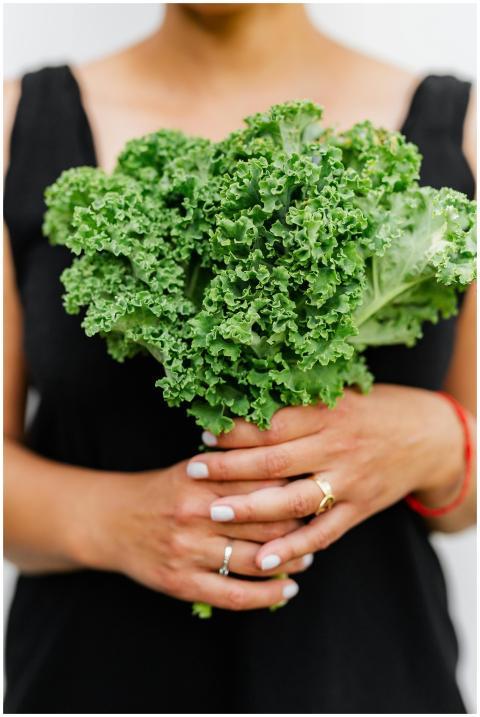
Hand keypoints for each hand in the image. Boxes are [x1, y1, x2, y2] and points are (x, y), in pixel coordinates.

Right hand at [75, 460, 306, 610]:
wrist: (111, 520)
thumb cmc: (161, 491)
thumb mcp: (192, 468)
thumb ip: (233, 468)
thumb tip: (286, 471)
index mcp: (201, 478)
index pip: (262, 483)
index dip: (293, 489)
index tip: (312, 492)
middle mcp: (195, 514)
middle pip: (264, 523)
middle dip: (298, 528)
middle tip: (317, 529)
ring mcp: (187, 550)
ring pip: (254, 561)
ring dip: (289, 563)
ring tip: (306, 559)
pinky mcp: (181, 582)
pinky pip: (234, 595)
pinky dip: (266, 596)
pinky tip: (286, 591)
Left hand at [188, 386, 463, 570]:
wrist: (427, 436)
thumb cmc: (375, 409)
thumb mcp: (339, 395)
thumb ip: (298, 403)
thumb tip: (246, 403)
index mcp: (327, 413)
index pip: (271, 424)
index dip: (234, 431)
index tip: (204, 434)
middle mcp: (336, 447)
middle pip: (273, 462)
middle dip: (228, 469)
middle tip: (194, 472)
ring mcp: (348, 481)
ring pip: (293, 500)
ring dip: (252, 509)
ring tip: (216, 512)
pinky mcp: (359, 509)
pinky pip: (323, 533)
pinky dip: (293, 548)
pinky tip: (264, 559)